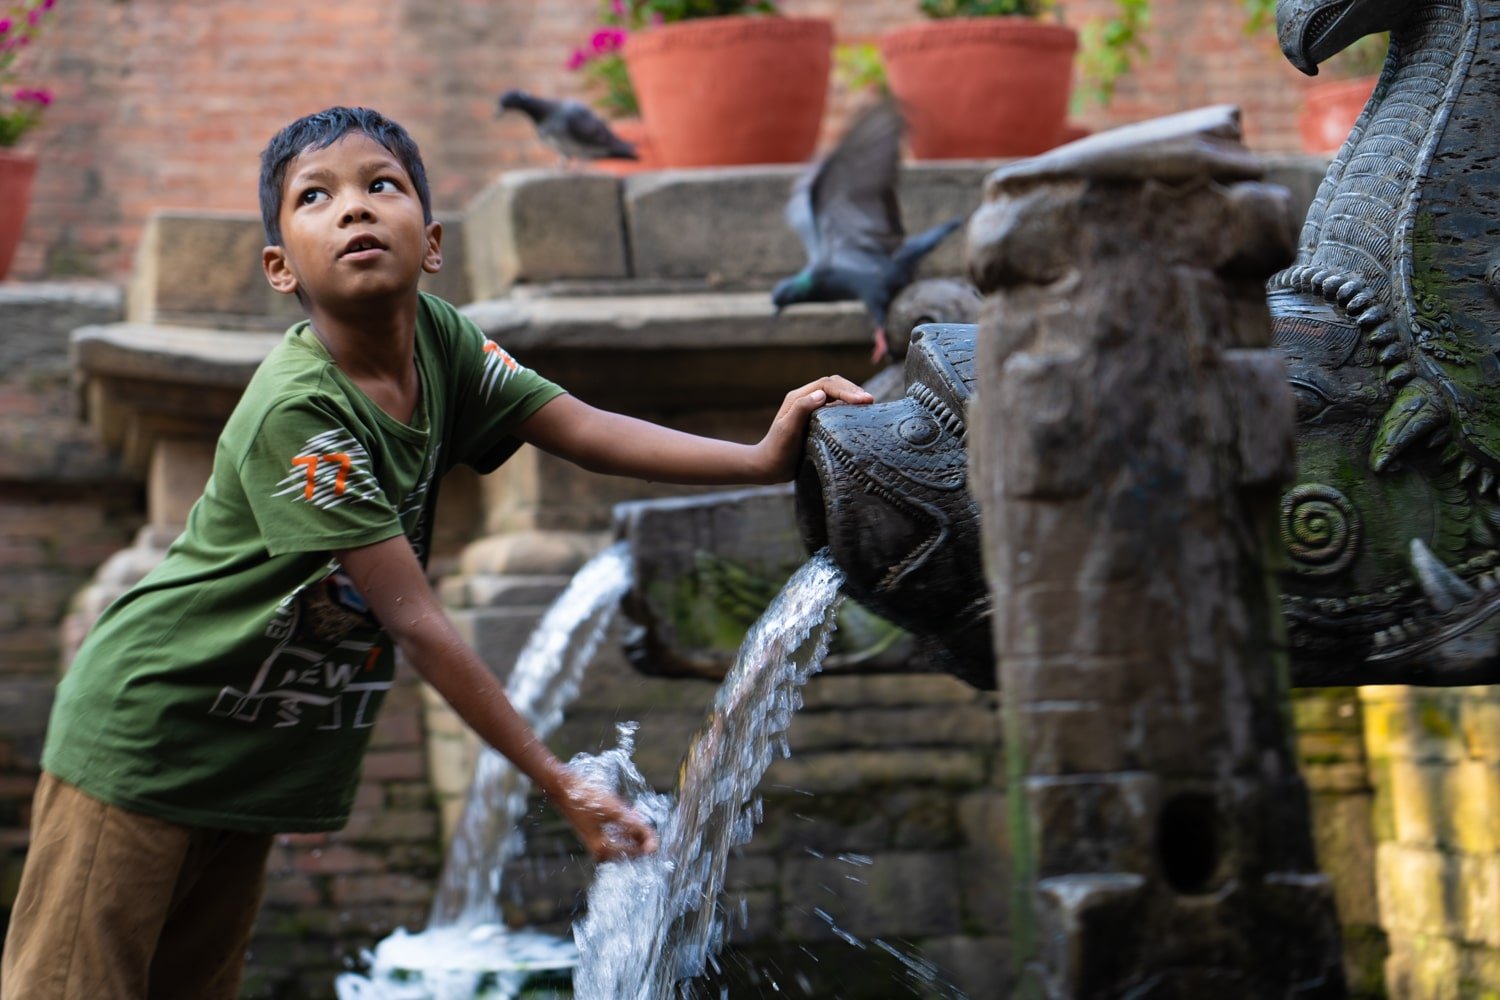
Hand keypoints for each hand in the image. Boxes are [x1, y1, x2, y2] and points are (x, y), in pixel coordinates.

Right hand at [553, 771, 658, 862]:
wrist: (564, 789)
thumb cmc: (587, 799)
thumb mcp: (615, 811)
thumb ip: (635, 827)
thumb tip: (652, 843)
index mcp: (604, 850)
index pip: (635, 853)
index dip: (649, 843)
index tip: (658, 836)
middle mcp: (600, 853)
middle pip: (631, 849)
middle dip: (641, 835)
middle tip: (643, 819)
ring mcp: (597, 846)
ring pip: (625, 842)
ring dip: (633, 830)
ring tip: (634, 813)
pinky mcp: (595, 837)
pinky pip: (617, 837)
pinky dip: (625, 828)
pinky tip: (627, 815)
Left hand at [758, 375, 874, 480]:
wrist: (768, 467)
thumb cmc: (777, 450)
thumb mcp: (788, 430)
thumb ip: (801, 409)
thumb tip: (822, 394)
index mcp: (798, 397)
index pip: (826, 385)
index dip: (846, 390)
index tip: (863, 401)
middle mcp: (805, 399)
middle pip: (833, 385)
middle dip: (853, 390)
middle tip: (871, 401)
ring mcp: (811, 409)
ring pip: (836, 394)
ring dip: (853, 396)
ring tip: (869, 405)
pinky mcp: (816, 420)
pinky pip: (835, 407)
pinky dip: (849, 407)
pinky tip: (859, 415)